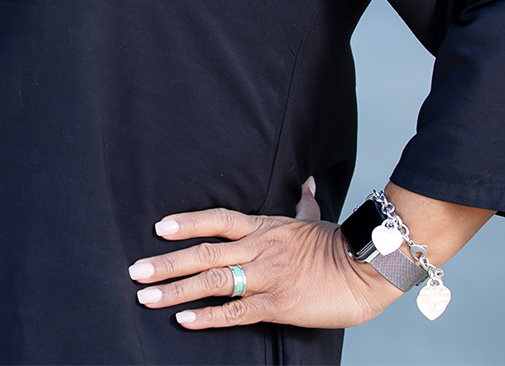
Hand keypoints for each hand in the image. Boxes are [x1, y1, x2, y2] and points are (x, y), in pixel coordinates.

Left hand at [126, 194, 401, 331]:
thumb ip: (302, 202)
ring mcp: (267, 277)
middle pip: (204, 253)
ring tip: (146, 296)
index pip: (217, 220)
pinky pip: (236, 311)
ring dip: (176, 289)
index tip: (158, 228)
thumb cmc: (341, 244)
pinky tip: (184, 320)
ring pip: (213, 282)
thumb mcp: (314, 218)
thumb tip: (304, 183)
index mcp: (264, 228)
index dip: (186, 223)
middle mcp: (259, 249)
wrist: (369, 266)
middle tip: (135, 271)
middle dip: (166, 262)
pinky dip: (208, 317)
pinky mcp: (278, 304)